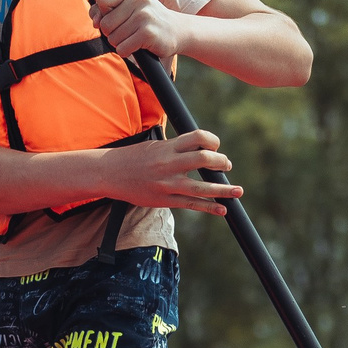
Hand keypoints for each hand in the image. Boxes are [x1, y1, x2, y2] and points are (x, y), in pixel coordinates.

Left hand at [92, 0, 184, 60]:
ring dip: (120, 43)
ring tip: (134, 37)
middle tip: (128, 30)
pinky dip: (127, 51)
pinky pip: (122, 48)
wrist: (177, 31)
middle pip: (105, 24)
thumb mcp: (128, 7)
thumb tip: (95, 21)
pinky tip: (138, 45)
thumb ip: (106, 9)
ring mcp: (144, 16)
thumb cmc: (147, 19)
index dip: (102, 13)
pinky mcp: (148, 33)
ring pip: (113, 38)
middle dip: (112, 33)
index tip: (114, 17)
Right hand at [107, 130, 240, 212]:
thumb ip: (176, 148)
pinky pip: (192, 205)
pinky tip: (222, 209)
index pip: (199, 138)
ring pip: (203, 188)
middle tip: (225, 165)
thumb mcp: (155, 145)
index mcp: (168, 147)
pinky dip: (210, 208)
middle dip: (221, 162)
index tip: (215, 146)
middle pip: (205, 160)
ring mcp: (168, 184)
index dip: (213, 141)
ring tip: (238, 191)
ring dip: (224, 189)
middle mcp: (169, 164)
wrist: (109, 173)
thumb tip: (199, 149)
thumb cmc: (133, 158)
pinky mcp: (165, 200)